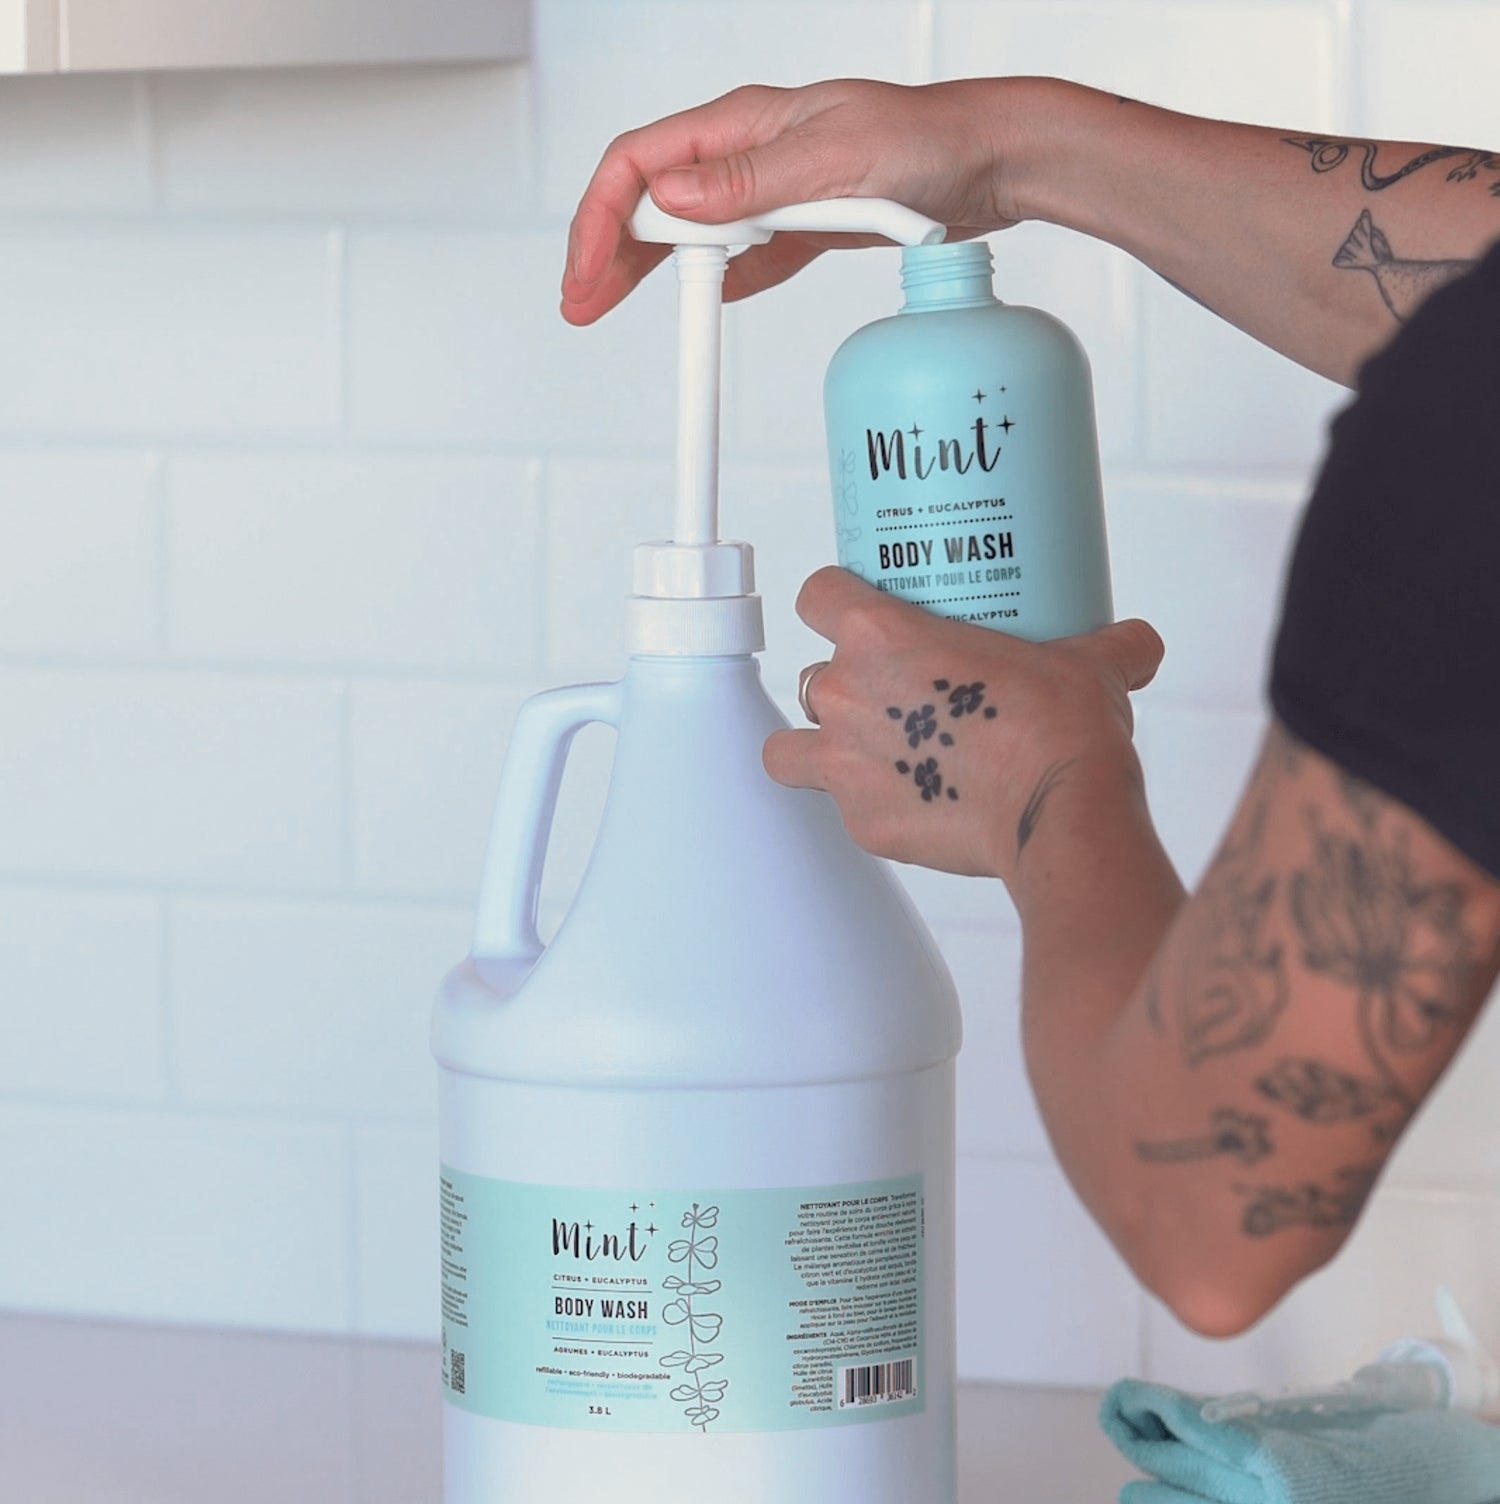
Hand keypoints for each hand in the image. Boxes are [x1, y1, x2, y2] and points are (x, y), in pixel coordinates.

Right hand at [561, 77, 1050, 325]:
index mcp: (744, 122)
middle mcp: (751, 153)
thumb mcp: (833, 158)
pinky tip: (706, 303)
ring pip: (690, 232)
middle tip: (581, 303)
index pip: (642, 164)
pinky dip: (717, 282)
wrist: (991, 163)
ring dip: (651, 270)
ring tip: (614, 306)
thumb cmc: (927, 139)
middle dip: (608, 250)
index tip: (588, 270)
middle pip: (653, 200)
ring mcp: (775, 190)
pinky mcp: (804, 224)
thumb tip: (674, 202)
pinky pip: (744, 256)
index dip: (603, 217)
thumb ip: (751, 182)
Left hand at [764, 568, 1163, 886]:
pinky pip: (840, 807)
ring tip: (866, 752)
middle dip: (847, 684)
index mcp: (881, 635)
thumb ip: (1108, 644)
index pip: (816, 595)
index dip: (832, 599)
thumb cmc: (1060, 728)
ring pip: (791, 746)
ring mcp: (846, 764)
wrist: (1060, 813)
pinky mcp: (862, 823)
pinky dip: (866, 804)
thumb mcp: (1090, 663)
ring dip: (819, 745)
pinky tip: (909, 802)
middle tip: (896, 693)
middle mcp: (848, 694)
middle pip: (813, 674)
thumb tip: (1136, 643)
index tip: (854, 610)